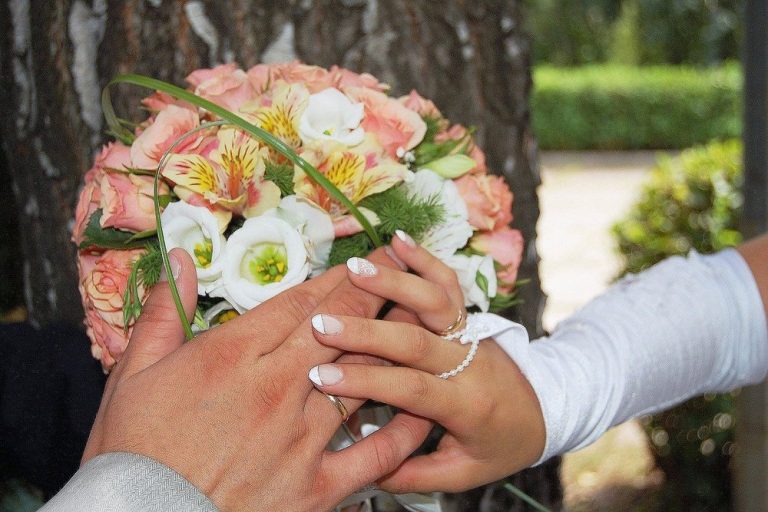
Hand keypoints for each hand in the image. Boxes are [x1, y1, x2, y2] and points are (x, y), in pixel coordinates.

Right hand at [82, 247, 431, 510]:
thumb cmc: (133, 451)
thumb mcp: (135, 374)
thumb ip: (164, 313)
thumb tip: (180, 261)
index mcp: (234, 356)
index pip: (300, 303)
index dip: (339, 278)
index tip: (365, 261)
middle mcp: (277, 387)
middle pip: (339, 328)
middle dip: (375, 293)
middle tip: (403, 271)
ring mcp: (302, 437)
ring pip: (364, 377)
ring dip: (396, 345)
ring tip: (425, 322)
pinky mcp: (317, 486)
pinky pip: (374, 454)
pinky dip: (402, 430)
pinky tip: (422, 409)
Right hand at [308, 236, 545, 492]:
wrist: (547, 409)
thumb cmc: (502, 443)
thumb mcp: (465, 472)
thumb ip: (416, 474)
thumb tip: (366, 470)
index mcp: (466, 405)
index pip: (412, 388)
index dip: (365, 381)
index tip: (320, 376)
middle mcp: (469, 362)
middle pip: (416, 339)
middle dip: (365, 330)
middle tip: (321, 324)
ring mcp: (471, 332)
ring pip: (436, 300)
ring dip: (395, 281)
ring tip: (352, 268)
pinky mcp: (470, 314)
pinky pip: (450, 281)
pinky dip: (424, 258)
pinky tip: (397, 239)